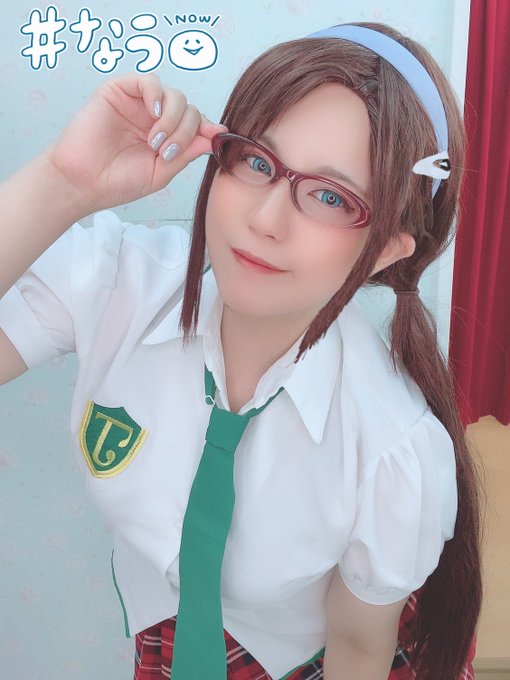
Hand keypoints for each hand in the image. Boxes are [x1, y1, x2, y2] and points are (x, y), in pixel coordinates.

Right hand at [47, 73, 226, 211]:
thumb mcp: (162, 172)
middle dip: (185, 131)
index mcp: (166, 138)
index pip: (195, 124)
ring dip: (172, 119)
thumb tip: (215, 138)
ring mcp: (138, 104)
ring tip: (156, 142)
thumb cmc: (119, 182)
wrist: (84, 183)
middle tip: (167, 152)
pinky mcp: (119, 91)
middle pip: (188, 110)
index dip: (208, 128)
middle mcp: (154, 119)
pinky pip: (148, 80)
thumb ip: (187, 153)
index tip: (218, 135)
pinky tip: (153, 115)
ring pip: (173, 96)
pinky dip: (156, 94)